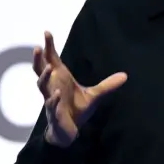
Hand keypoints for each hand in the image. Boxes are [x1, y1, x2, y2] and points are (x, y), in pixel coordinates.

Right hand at [32, 31, 127, 147]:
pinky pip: (51, 104)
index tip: (47, 32)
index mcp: (60, 78)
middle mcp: (52, 86)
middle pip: (40, 69)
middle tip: (38, 47)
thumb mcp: (94, 96)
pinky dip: (53, 99)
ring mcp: (51, 98)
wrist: (69, 131)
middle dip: (38, 58)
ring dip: (44, 76)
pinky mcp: (54, 113)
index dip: (49, 46)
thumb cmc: (76, 110)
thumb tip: (125, 75)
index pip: (51, 59)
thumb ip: (107, 85)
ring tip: (49, 68)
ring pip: (42, 85)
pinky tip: (57, 94)